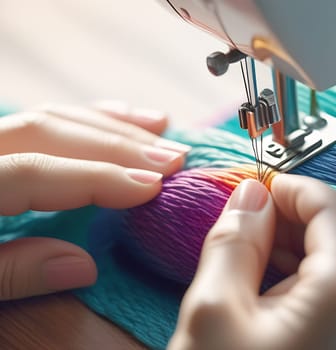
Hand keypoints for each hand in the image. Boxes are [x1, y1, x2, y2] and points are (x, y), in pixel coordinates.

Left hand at [0, 101, 189, 299]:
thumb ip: (9, 274)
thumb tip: (84, 265)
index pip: (34, 171)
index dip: (96, 177)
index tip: (153, 187)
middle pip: (48, 130)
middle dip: (117, 144)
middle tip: (173, 158)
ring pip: (48, 116)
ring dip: (110, 123)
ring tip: (161, 130)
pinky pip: (42, 119)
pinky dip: (87, 118)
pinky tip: (120, 119)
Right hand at [170, 175, 335, 349]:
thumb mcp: (213, 315)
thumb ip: (233, 242)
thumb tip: (250, 194)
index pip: (334, 207)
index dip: (291, 187)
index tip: (250, 189)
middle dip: (288, 221)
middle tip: (239, 225)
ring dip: (292, 253)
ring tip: (243, 259)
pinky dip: (301, 285)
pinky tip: (263, 295)